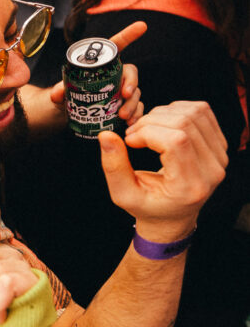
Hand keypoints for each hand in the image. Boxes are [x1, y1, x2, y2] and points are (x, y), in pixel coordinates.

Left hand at [49, 21, 145, 123]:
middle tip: (125, 96)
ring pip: (135, 93)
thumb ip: (60, 90)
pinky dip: (136, 115)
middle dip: (131, 83)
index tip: (142, 26)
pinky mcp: (124, 106)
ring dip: (133, 104)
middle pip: (131, 73)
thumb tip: (57, 95)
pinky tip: (130, 123)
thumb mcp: (63, 92)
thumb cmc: (69, 95)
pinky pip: (136, 108)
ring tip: (123, 116)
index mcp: (102, 65)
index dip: (128, 35)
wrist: (71, 115)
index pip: (116, 47)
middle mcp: (115, 75)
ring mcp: (122, 91)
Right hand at [98, 100, 227, 241]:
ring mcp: (220, 156)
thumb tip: (106, 135)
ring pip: (194, 113)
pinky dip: (177, 110)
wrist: (173, 216)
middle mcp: (211, 171)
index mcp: (189, 187)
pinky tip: (163, 124)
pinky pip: (202, 112)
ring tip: (147, 129)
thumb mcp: (123, 194)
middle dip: (152, 121)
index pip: (176, 141)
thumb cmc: (147, 206)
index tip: (129, 140)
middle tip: (134, 134)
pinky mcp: (220, 144)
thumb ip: (113, 166)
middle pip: (184, 123)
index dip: (148, 132)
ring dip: (163, 113)